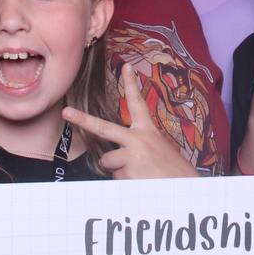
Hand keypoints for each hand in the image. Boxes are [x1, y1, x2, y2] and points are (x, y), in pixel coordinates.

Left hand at [63, 64, 199, 178]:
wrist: (186, 187)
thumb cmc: (173, 170)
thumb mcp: (159, 150)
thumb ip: (138, 147)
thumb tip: (113, 158)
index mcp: (148, 130)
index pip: (138, 103)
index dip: (132, 84)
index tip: (127, 67)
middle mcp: (138, 138)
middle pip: (103, 127)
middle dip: (83, 120)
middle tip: (66, 112)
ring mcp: (131, 154)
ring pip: (108, 162)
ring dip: (119, 170)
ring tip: (140, 174)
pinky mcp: (127, 171)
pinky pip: (115, 178)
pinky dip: (125, 182)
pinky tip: (140, 182)